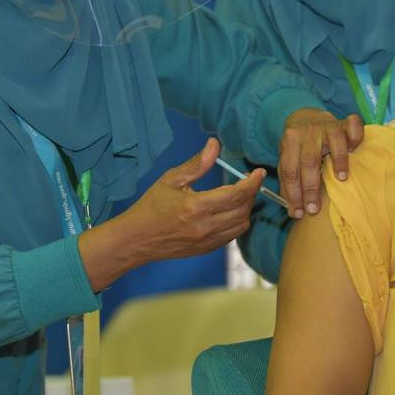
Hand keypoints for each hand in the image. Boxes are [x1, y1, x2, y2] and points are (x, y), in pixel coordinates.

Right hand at [118, 138, 264, 263]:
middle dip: (251, 194)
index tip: (258, 172)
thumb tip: (215, 145)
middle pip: (243, 210)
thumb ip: (197, 164)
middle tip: (248, 181)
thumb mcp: (171, 179)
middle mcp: (206, 227)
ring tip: (239, 195)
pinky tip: (229, 211)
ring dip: (246, 209)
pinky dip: (237, 222)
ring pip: (241, 225)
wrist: (136, 239)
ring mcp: (207, 241)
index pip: (237, 195)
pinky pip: (232, 236)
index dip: (252, 182)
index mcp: (197, 207)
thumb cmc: (151, 206)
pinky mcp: (207, 249)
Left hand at [278, 108, 364, 218]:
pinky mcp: (343, 122)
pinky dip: (355, 136)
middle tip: (314, 209)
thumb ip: (289, 181)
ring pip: (333, 141)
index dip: (293, 193)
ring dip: (338, 160)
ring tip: (341, 179)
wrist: (305, 117)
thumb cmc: (298, 146)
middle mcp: (306, 133)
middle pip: (308, 161)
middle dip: (310, 187)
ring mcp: (326, 125)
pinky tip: (355, 149)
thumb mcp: (288, 159)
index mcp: (289, 143)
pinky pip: (352, 125)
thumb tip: (293, 210)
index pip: (289, 171)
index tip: (298, 213)